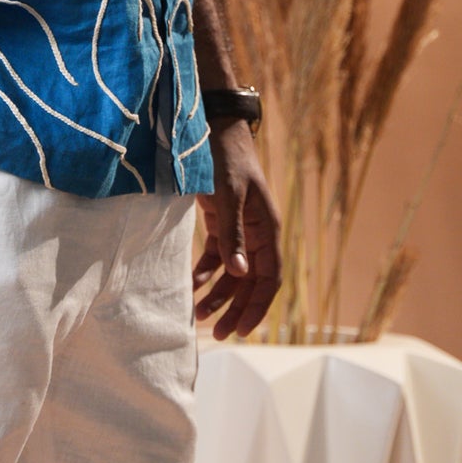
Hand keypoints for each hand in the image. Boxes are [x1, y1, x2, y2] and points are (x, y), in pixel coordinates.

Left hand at [194, 121, 279, 340]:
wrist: (213, 128)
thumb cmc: (225, 159)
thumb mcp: (229, 196)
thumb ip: (233, 234)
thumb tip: (240, 273)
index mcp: (268, 229)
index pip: (270, 279)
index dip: (257, 307)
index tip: (240, 330)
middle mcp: (258, 234)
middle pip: (251, 283)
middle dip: (236, 309)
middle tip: (218, 335)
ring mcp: (240, 229)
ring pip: (233, 273)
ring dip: (219, 296)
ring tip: (199, 316)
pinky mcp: (221, 223)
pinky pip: (217, 257)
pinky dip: (205, 274)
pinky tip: (192, 287)